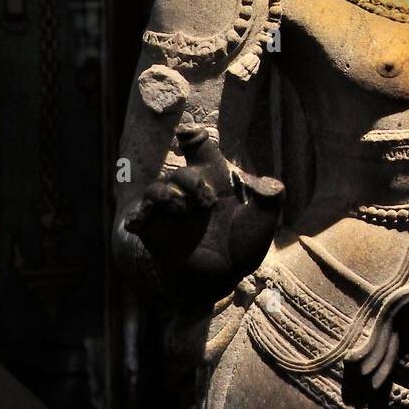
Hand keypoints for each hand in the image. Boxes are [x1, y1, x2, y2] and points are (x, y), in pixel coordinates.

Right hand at [126, 126, 281, 295]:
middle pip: (182, 173)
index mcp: (213, 178)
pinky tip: (138, 223)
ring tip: (180, 208)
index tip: (186, 132)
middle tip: (206, 201)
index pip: (200, 149)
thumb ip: (270, 199)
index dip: (192, 137)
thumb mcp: (262, 221)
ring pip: (156, 191)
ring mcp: (170, 211)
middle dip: (190, 181)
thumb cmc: (241, 243)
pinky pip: (138, 220)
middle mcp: (188, 190)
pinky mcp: (156, 232)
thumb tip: (272, 183)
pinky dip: (137, 219)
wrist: (221, 276)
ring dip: (165, 195)